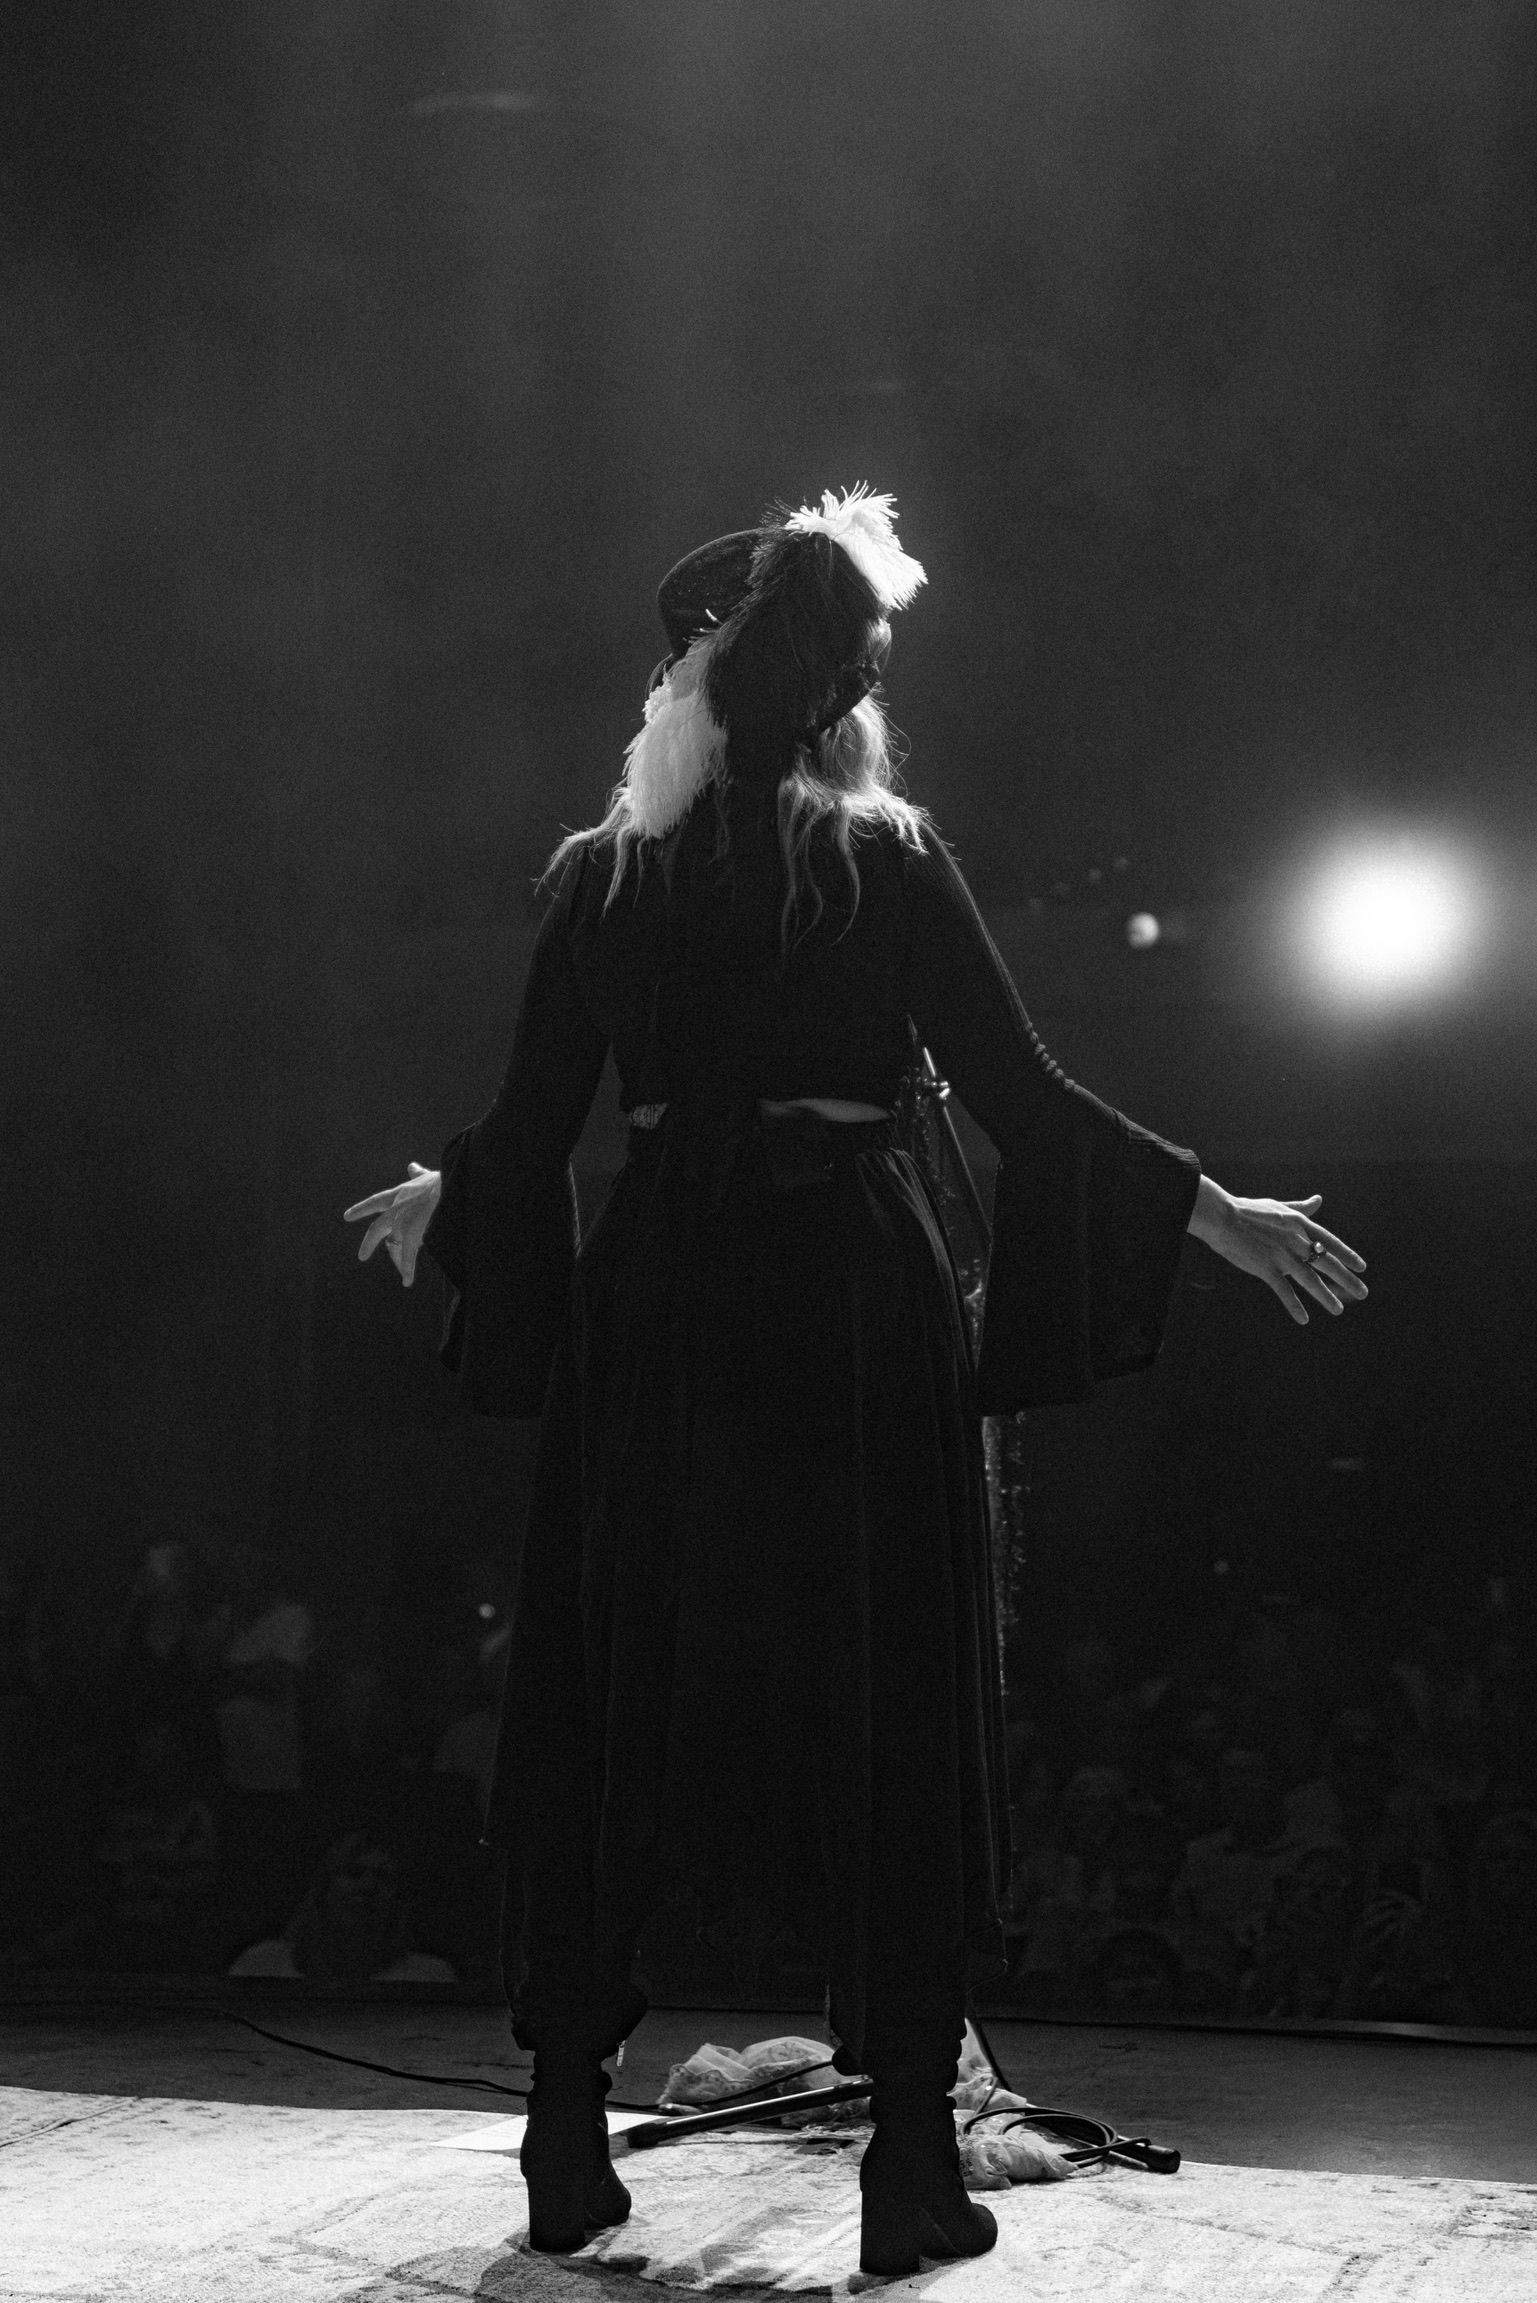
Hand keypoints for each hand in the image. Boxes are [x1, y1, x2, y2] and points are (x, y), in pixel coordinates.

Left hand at [342, 1162, 440, 1286]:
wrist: (455, 1184)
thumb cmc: (446, 1180)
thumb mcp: (427, 1176)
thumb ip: (418, 1174)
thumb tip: (412, 1167)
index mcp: (401, 1193)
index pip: (376, 1202)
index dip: (361, 1209)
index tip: (347, 1216)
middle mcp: (397, 1207)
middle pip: (377, 1229)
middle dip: (369, 1243)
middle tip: (362, 1256)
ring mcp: (403, 1221)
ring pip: (395, 1245)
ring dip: (399, 1261)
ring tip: (404, 1277)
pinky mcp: (413, 1233)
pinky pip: (408, 1255)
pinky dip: (408, 1269)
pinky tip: (407, 1280)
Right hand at [1191, 1181, 1367, 1325]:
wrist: (1221, 1216)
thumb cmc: (1247, 1210)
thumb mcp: (1278, 1206)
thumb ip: (1301, 1207)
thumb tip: (1319, 1200)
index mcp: (1299, 1224)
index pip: (1330, 1242)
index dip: (1347, 1255)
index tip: (1362, 1268)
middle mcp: (1295, 1240)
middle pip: (1326, 1263)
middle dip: (1346, 1280)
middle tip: (1363, 1293)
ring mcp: (1281, 1255)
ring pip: (1310, 1280)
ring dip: (1326, 1297)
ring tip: (1338, 1310)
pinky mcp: (1265, 1268)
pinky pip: (1284, 1291)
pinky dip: (1295, 1306)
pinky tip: (1304, 1319)